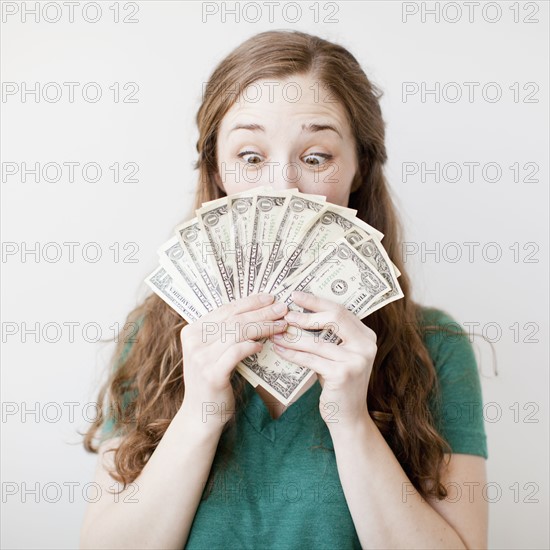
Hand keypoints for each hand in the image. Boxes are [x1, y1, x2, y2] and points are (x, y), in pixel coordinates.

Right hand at [179, 293, 287, 432]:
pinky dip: (251, 346)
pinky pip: (236, 353)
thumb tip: (257, 311)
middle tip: (282, 308)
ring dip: (263, 327)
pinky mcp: (211, 374)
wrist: (201, 414)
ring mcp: (200, 358)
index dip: (250, 302)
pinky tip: (262, 345)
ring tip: (281, 325)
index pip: (226, 309)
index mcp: (192, 330)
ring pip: (237, 333)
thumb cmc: (213, 380)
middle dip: (261, 312)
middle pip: (234, 319)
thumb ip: (226, 333)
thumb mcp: (214, 352)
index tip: (270, 297)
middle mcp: (193, 341)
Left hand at [269, 290, 376, 430]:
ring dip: (292, 336)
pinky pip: (311, 359)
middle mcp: (366, 344)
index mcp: (366, 335)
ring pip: (317, 341)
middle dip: (305, 315)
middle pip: (333, 318)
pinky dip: (292, 354)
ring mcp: (356, 359)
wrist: (348, 417)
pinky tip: (279, 349)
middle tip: (284, 315)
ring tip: (275, 332)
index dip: (316, 301)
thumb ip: (328, 336)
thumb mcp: (338, 355)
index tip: (296, 295)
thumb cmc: (338, 383)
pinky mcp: (343, 373)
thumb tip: (297, 313)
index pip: (340, 310)